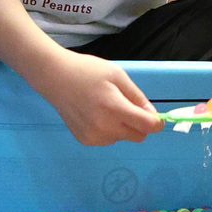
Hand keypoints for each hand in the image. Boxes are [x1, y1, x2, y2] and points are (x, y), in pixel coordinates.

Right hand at [47, 54, 162, 145]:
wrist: (55, 78)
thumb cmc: (87, 71)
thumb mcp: (117, 76)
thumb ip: (137, 97)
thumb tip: (153, 115)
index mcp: (114, 108)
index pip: (147, 126)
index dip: (156, 123)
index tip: (156, 117)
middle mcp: (105, 127)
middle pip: (138, 136)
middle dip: (139, 124)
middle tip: (127, 107)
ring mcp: (94, 137)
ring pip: (122, 137)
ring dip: (122, 127)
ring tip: (105, 107)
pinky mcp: (85, 140)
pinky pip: (108, 139)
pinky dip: (108, 130)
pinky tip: (94, 115)